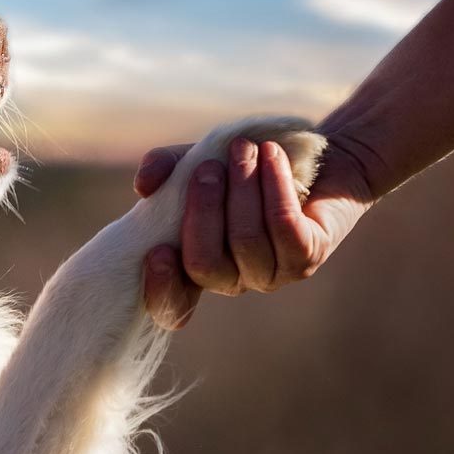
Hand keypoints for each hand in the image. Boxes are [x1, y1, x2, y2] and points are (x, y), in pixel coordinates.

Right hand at [134, 134, 377, 329]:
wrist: (308, 157)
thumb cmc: (241, 167)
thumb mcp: (194, 161)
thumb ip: (164, 168)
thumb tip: (145, 185)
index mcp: (197, 267)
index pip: (173, 306)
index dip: (162, 289)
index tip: (157, 252)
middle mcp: (233, 280)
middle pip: (205, 264)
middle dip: (203, 211)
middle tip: (208, 168)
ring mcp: (271, 274)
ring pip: (245, 240)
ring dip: (242, 187)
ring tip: (243, 148)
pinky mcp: (307, 256)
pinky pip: (283, 225)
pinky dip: (274, 186)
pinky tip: (271, 155)